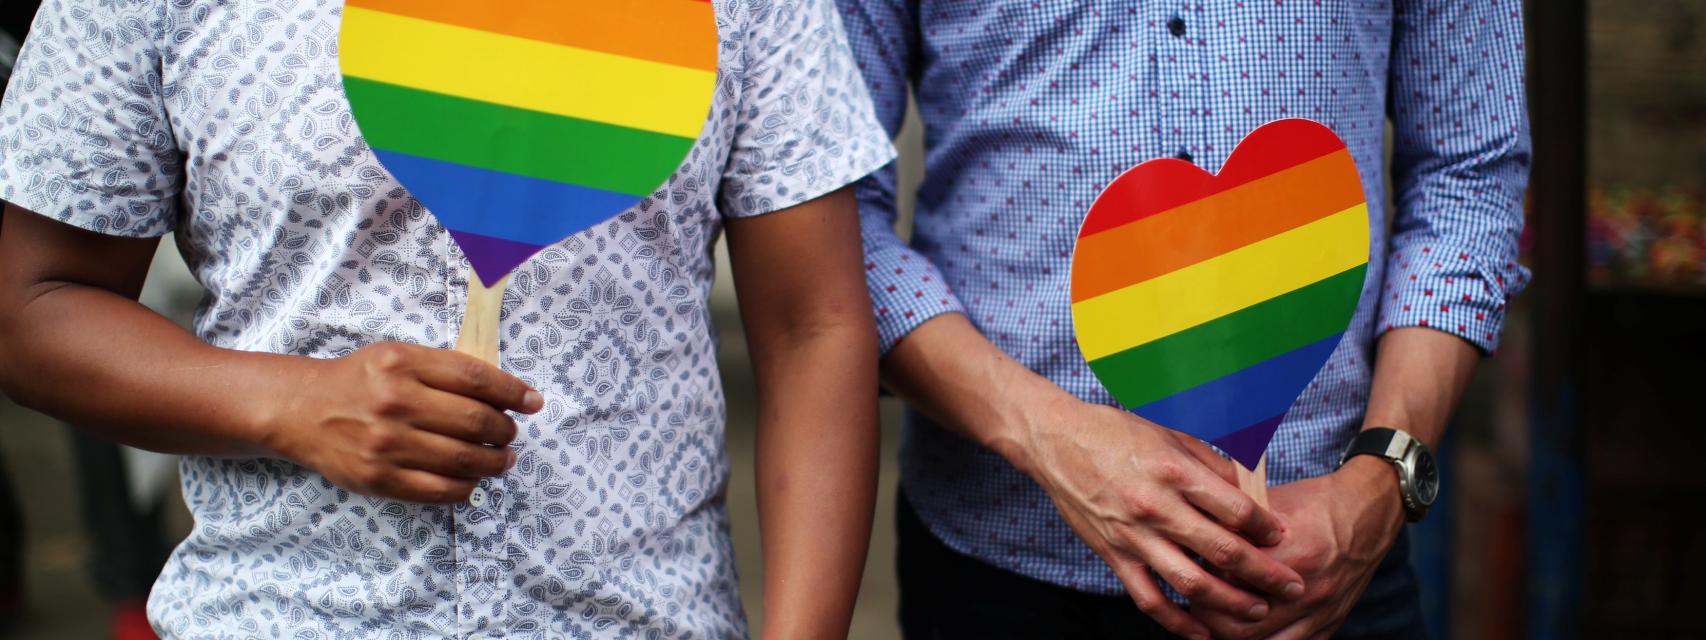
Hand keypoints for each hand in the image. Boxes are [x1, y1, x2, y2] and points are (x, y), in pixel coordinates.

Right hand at [257, 342, 542, 502]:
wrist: (302, 409)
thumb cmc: (360, 380)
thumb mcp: (398, 356)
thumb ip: (445, 369)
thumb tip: (504, 391)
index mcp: (403, 364)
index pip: (475, 378)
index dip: (512, 391)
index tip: (533, 401)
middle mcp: (395, 402)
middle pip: (476, 421)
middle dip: (506, 430)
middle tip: (512, 433)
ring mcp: (386, 444)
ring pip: (464, 459)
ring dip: (495, 461)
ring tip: (503, 459)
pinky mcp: (379, 478)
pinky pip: (439, 490)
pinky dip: (467, 487)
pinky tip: (474, 479)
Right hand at [1012, 396, 1305, 638]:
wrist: (1057, 441)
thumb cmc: (1116, 432)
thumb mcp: (1171, 435)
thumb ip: (1212, 467)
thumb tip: (1249, 494)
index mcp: (1175, 472)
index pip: (1235, 509)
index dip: (1266, 528)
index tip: (1282, 537)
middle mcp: (1156, 507)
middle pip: (1222, 551)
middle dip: (1264, 573)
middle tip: (1292, 585)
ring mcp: (1134, 535)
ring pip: (1191, 583)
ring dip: (1230, 602)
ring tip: (1257, 610)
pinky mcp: (1114, 554)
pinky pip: (1148, 598)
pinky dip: (1177, 622)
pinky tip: (1201, 633)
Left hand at [1193, 456, 1405, 639]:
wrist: (1366, 515)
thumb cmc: (1314, 503)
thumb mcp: (1271, 502)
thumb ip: (1234, 521)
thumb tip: (1193, 533)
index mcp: (1294, 554)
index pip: (1231, 581)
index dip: (1204, 576)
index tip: (1191, 568)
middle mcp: (1309, 590)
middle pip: (1240, 624)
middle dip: (1208, 615)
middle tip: (1194, 600)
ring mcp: (1320, 613)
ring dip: (1230, 635)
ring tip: (1212, 620)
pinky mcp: (1328, 625)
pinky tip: (1245, 631)